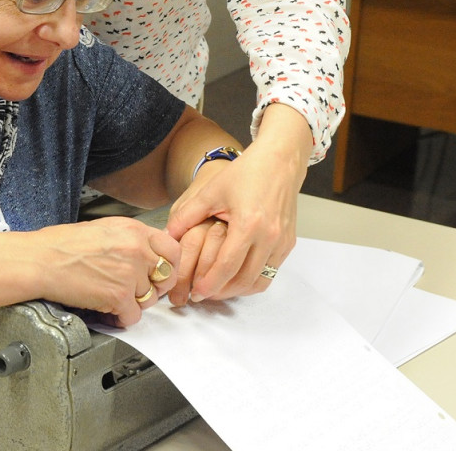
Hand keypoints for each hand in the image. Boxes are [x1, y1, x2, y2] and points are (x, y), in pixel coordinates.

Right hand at [30, 217, 180, 326]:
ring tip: (113, 297)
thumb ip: (130, 240)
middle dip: (154, 287)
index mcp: (133, 230)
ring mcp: (130, 273)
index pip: (173, 249)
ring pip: (150, 299)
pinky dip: (120, 317)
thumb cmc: (61, 245)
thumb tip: (146, 254)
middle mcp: (137, 249)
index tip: (160, 273)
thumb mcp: (103, 229)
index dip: (168, 265)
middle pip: (166, 276)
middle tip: (137, 290)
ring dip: (133, 302)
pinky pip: (133, 316)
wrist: (41, 260)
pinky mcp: (119, 295)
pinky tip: (106, 309)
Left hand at [164, 140, 302, 303]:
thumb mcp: (211, 192)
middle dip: (221, 291)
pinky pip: (270, 272)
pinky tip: (236, 276)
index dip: (209, 283)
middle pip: (244, 279)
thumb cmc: (245, 174)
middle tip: (202, 294)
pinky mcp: (288, 243)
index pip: (227, 265)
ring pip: (260, 281)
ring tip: (217, 288)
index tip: (196, 292)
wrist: (278, 162)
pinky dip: (253, 280)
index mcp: (249, 224)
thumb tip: (166, 236)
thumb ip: (187, 215)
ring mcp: (282, 242)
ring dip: (238, 289)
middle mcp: (269, 237)